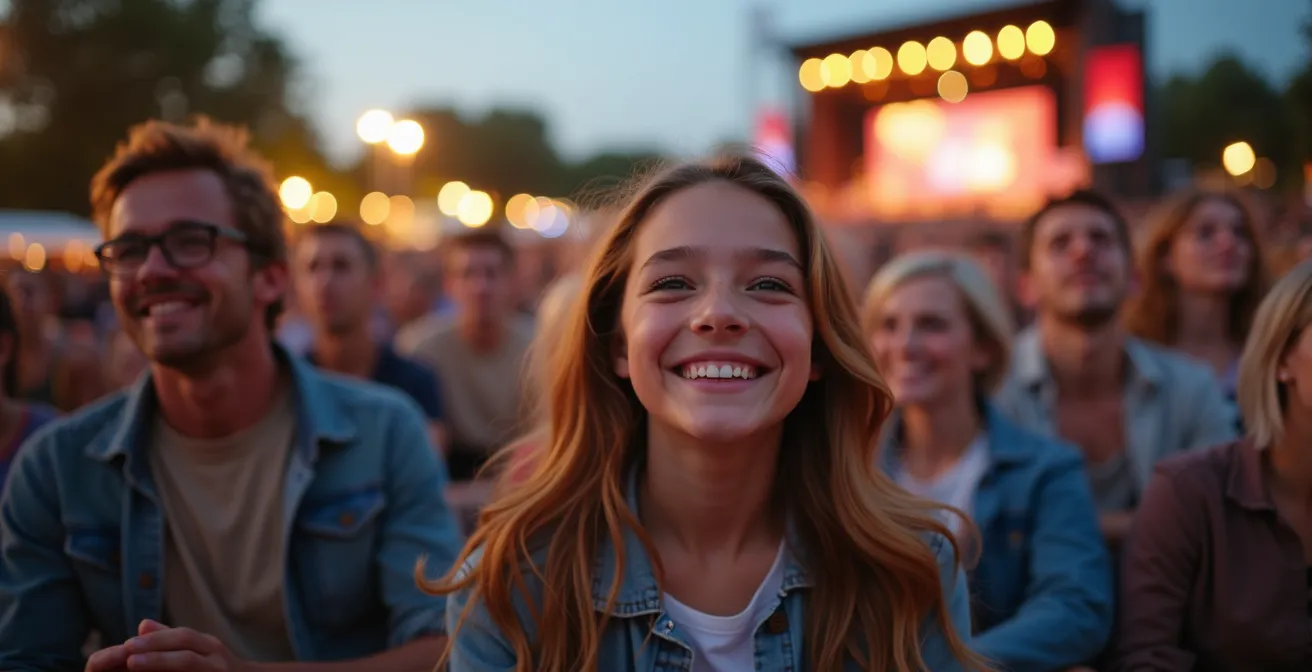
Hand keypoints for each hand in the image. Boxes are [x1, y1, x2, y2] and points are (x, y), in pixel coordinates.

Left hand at [85, 620, 253, 671]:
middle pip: (186, 651)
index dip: (155, 639)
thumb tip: (142, 625)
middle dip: (156, 651)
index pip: (182, 637)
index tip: (128, 644)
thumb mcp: (198, 649)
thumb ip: (170, 639)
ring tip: (133, 665)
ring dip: (160, 664)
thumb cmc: (216, 667)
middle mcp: (216, 660)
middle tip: (127, 655)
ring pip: (189, 665)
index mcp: (209, 646)